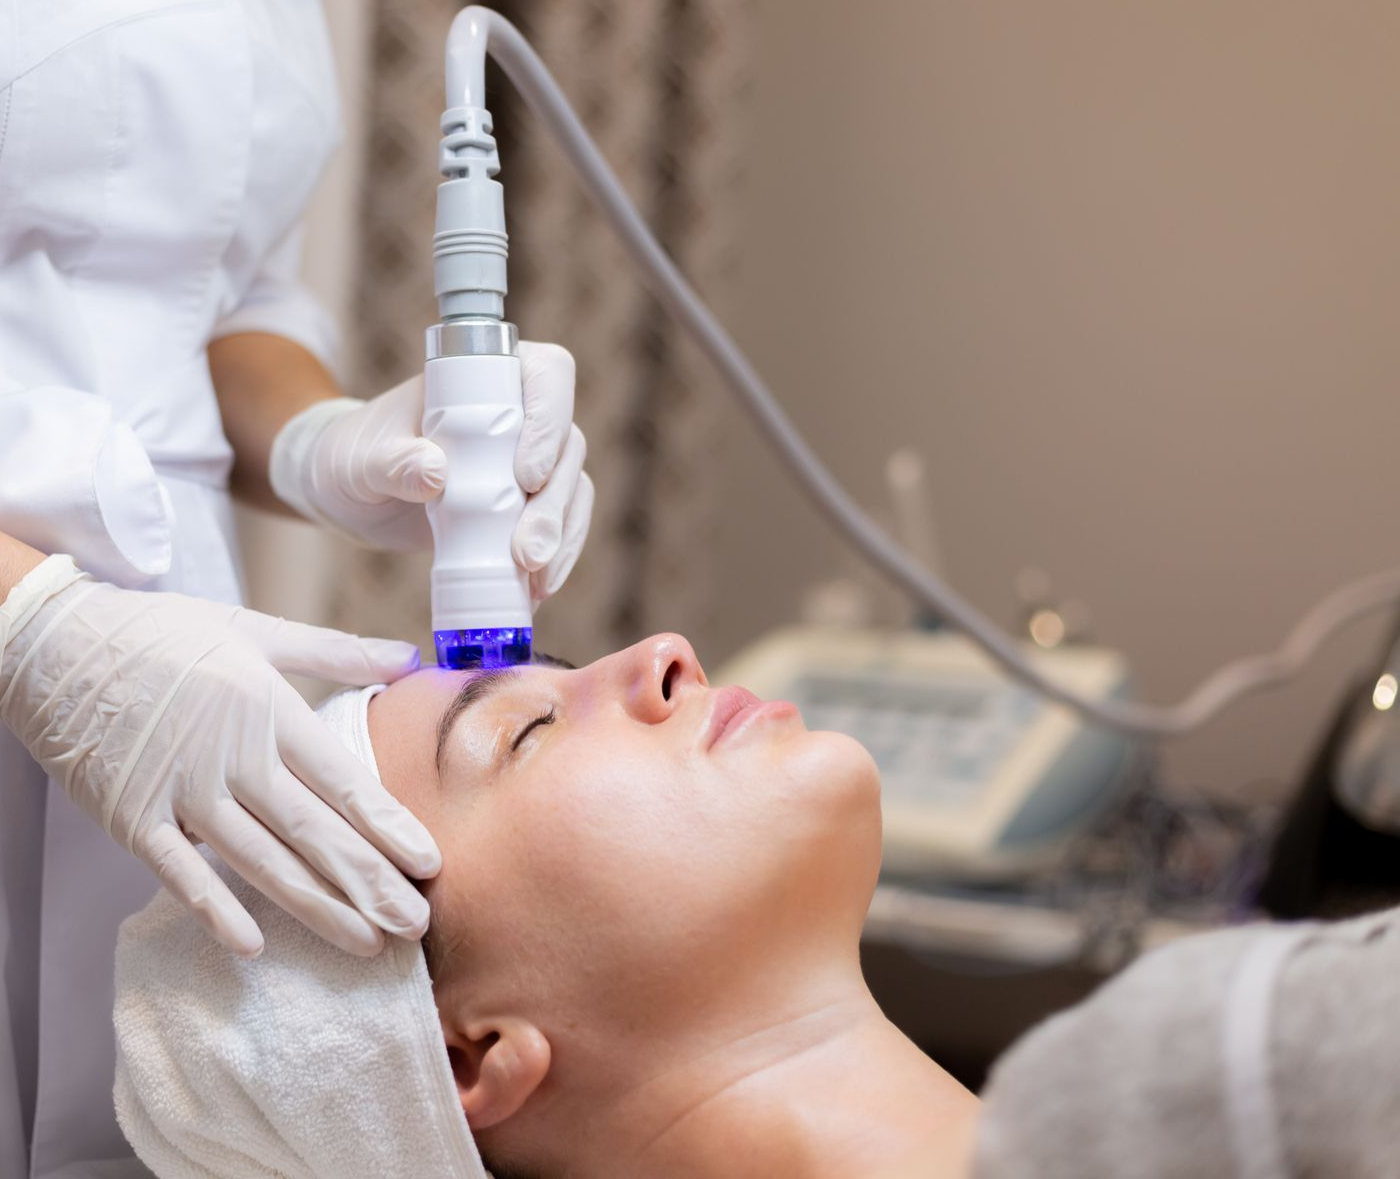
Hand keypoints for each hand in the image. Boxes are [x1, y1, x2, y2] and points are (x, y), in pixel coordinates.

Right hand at [0, 557, 439, 957]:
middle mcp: (232, 756)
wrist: (53, 640)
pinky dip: (214, 908)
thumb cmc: (159, 633)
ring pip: (260, 860)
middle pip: (313, 831)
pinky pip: (179, 872)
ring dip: (315, 907)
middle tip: (416, 925)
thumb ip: (335, 651)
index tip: (430, 864)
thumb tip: (408, 655)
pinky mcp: (131, 816)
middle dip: (369, 883)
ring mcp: (181, 790)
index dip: (388, 826)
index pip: (343, 781)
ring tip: (365, 943)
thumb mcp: (254, 628)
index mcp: (268, 709)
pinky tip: (252, 945)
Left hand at [269, 341, 593, 601]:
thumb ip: (393, 462)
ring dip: (561, 535)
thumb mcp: (361, 459)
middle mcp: (519, 414)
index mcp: (485, 378)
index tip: (526, 475)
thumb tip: (436, 471)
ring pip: (572, 489)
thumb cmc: (351, 457)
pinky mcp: (526, 506)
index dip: (549, 419)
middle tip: (527, 553)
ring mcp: (528, 462)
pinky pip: (561, 525)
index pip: (546, 375)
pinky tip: (537, 590)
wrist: (349, 495)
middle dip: (554, 503)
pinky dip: (557, 556)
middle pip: (567, 446)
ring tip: (535, 577)